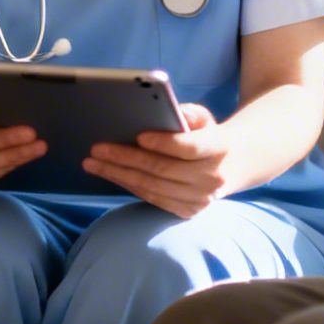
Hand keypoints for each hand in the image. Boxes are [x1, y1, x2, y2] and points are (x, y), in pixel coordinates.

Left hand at [84, 104, 230, 217]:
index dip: (164, 143)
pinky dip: (128, 185)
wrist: (230, 165)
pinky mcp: (187, 211)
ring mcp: (199, 199)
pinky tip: (110, 174)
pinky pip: (152, 198)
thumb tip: (168, 114)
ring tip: (93, 162)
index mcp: (218, 148)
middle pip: (162, 169)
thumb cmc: (207, 135)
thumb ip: (188, 113)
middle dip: (126, 158)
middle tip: (97, 148)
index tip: (139, 135)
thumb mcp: (204, 118)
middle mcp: (211, 178)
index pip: (189, 147)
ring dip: (118, 174)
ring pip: (152, 187)